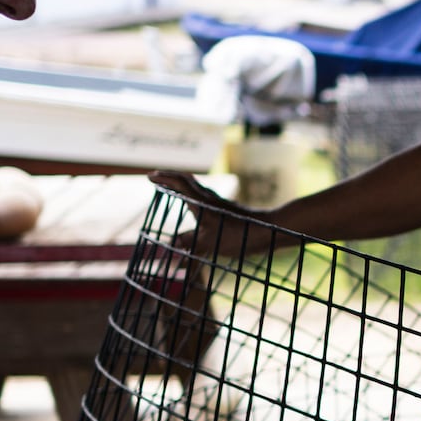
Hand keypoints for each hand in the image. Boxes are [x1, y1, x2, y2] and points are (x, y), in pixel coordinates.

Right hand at [151, 170, 280, 262]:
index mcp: (201, 203)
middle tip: (158, 177)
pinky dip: (195, 194)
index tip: (150, 176)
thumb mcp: (210, 241)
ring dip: (183, 184)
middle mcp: (210, 198)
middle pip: (187, 181)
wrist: (269, 229)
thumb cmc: (239, 235)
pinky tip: (200, 204)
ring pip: (197, 187)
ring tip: (174, 187)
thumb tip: (171, 244)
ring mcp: (221, 203)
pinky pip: (206, 196)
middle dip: (171, 177)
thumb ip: (189, 241)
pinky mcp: (229, 209)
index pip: (179, 184)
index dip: (164, 179)